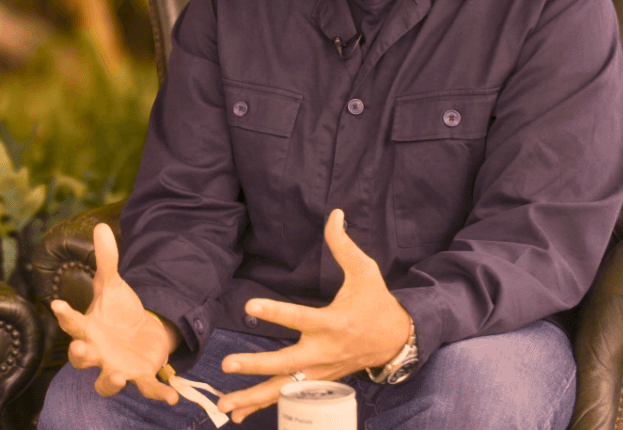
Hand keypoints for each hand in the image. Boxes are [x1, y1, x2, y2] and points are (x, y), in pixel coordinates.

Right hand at [49, 223, 180, 404]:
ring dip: (110, 382)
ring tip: (118, 374)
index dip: (64, 315)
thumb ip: (107, 261)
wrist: (143, 333)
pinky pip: (147, 389)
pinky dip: (158, 394)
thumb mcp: (114, 285)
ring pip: (106, 382)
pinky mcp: (140, 377)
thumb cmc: (119, 312)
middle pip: (81, 358)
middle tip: (80, 348)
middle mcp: (97, 353)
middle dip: (79, 354)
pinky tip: (172, 397)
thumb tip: (101, 227)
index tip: (57, 304)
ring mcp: (116, 368)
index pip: (71, 322)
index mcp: (87, 329)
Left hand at [215, 209, 411, 422]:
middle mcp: (324, 351)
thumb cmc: (376, 303)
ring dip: (253, 398)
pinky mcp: (317, 382)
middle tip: (228, 363)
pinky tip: (239, 413)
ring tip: (225, 406)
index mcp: (333, 323)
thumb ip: (343, 245)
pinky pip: (288, 397)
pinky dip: (263, 406)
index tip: (249, 306)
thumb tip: (334, 213)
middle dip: (257, 364)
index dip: (275, 312)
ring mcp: (319, 371)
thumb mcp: (365, 271)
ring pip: (284, 389)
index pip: (300, 318)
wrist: (397, 341)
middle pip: (286, 363)